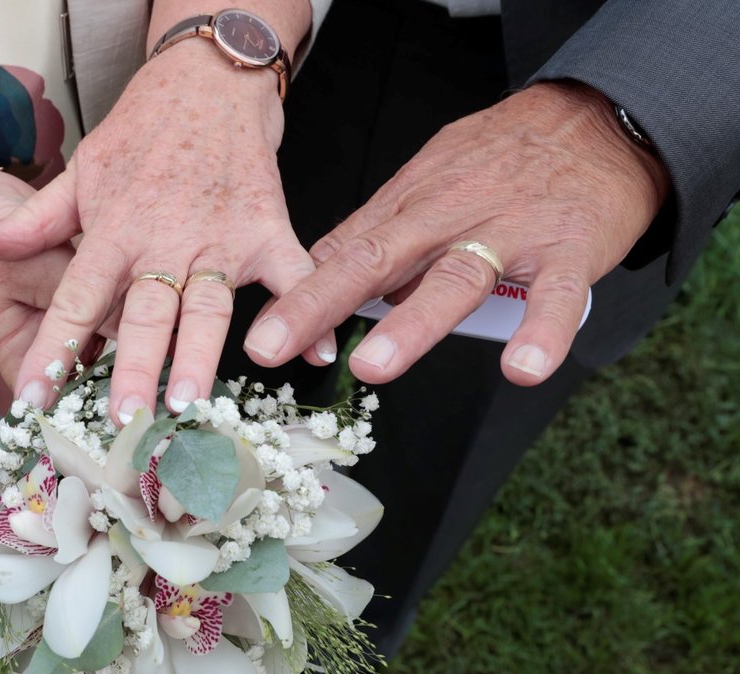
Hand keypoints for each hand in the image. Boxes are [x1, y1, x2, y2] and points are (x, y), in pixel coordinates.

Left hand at [0, 40, 333, 422]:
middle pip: (143, 313)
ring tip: (193, 403)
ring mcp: (218, 237)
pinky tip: (318, 353)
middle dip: (132, 367)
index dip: (54, 349)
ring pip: (206, 306)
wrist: (207, 81)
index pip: (76, 298)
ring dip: (200, 355)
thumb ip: (33, 219)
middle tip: (124, 416)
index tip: (35, 399)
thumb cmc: (143, 131)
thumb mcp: (81, 172)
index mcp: (113, 230)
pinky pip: (290, 275)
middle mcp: (163, 240)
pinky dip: (307, 310)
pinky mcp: (266, 229)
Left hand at [243, 82, 670, 385]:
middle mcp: (450, 217)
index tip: (261, 338)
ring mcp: (510, 233)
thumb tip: (316, 272)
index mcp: (411, 207)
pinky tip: (522, 368)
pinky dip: (542, 332)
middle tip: (276, 346)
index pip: (345, 253)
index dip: (300, 297)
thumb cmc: (500, 159)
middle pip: (378, 259)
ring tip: (373, 367)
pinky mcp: (571, 250)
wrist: (597, 119)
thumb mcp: (426, 182)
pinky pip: (557, 296)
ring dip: (413, 323)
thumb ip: (377, 230)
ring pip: (456, 277)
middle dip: (321, 304)